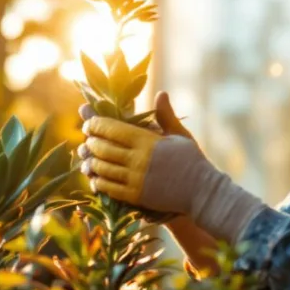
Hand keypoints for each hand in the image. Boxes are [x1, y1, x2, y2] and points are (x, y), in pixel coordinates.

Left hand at [78, 92, 213, 213]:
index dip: (96, 124)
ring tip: (88, 157)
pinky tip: (96, 177)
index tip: (89, 122)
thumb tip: (161, 93)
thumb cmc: (192, 160)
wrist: (202, 191)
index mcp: (148, 141)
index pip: (112, 128)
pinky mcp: (136, 196)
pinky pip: (109, 188)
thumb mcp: (180, 134)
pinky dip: (99, 181)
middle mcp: (138, 159)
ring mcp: (136, 179)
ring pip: (102, 168)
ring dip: (91, 161)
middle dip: (91, 142)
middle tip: (88, 139)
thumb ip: (166, 115)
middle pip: (103, 148)